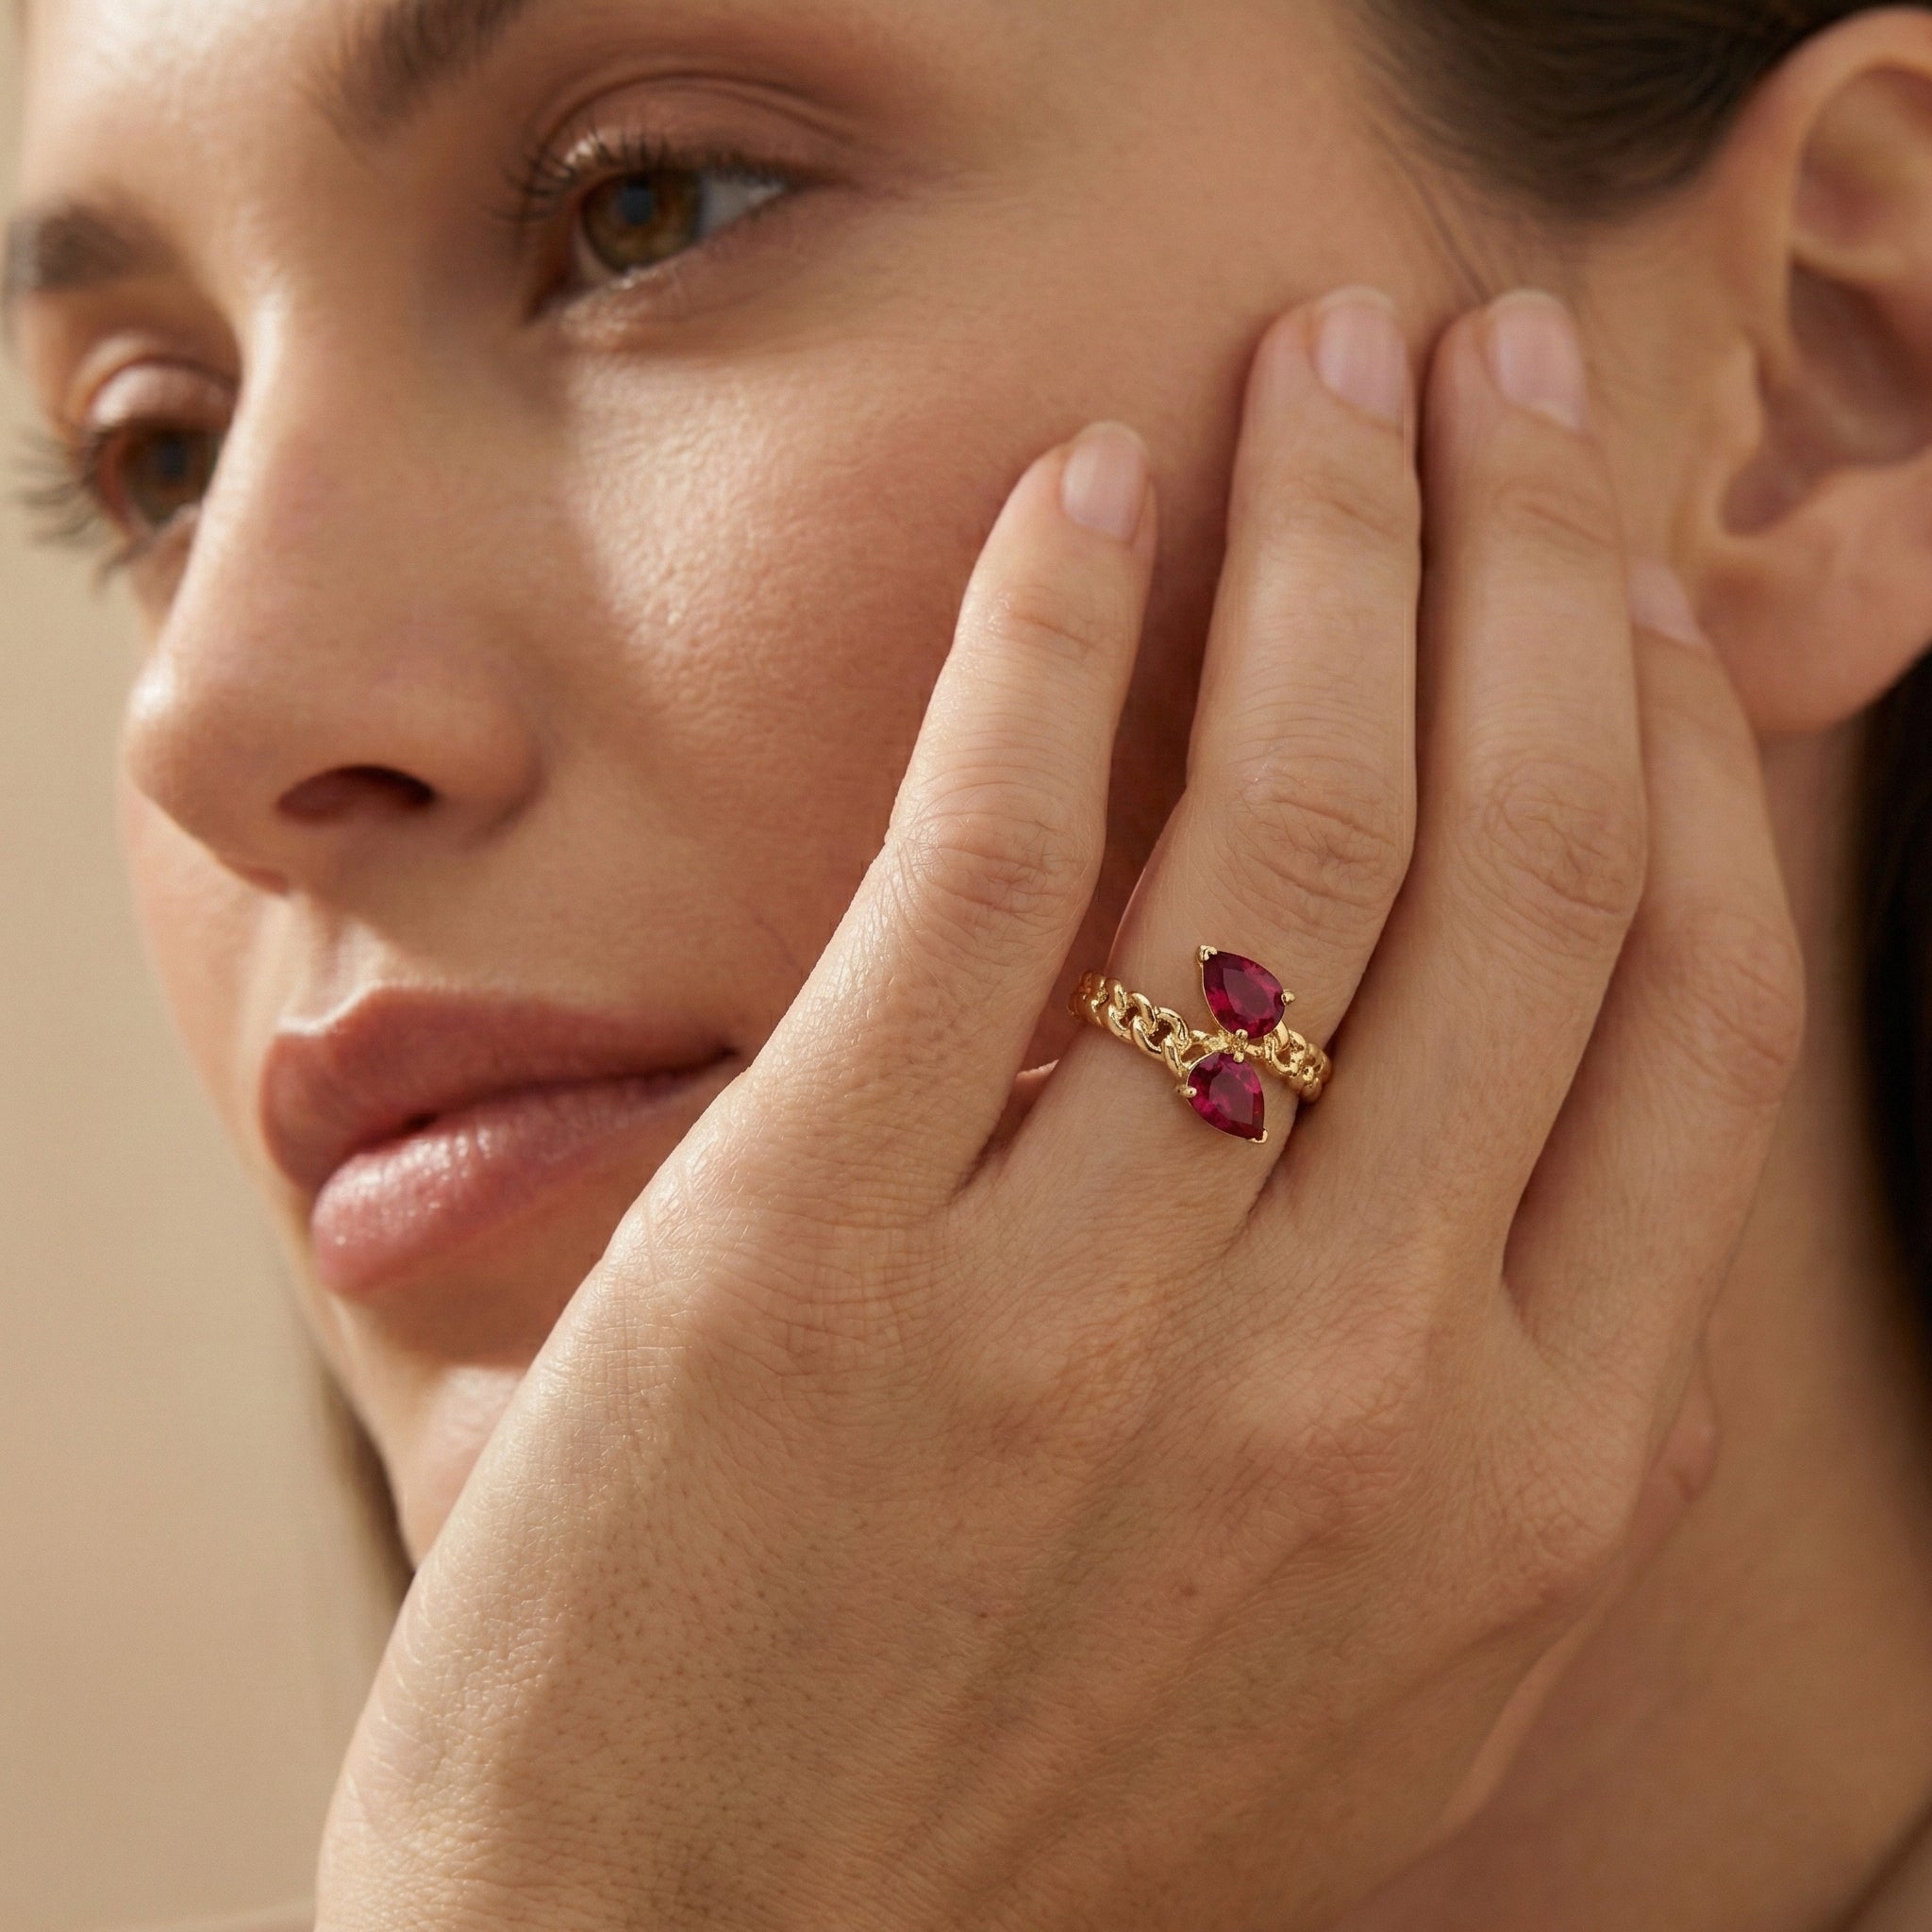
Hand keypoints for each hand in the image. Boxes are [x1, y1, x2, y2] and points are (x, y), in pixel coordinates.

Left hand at [316, 289, 1802, 1931]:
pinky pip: (981, 866)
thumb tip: (1598, 1098)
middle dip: (1528, 552)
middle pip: (1518, 854)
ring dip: (1323, 532)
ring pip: (1288, 823)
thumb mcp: (1365, 1648)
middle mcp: (1360, 1389)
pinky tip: (1086, 492)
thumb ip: (1506, 1391)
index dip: (1668, 730)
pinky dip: (1045, 636)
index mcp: (1533, 1481)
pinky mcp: (810, 1255)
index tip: (1614, 571)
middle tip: (1498, 362)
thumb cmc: (1023, 1798)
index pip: (1683, 1003)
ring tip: (1321, 365)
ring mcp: (1082, 1320)